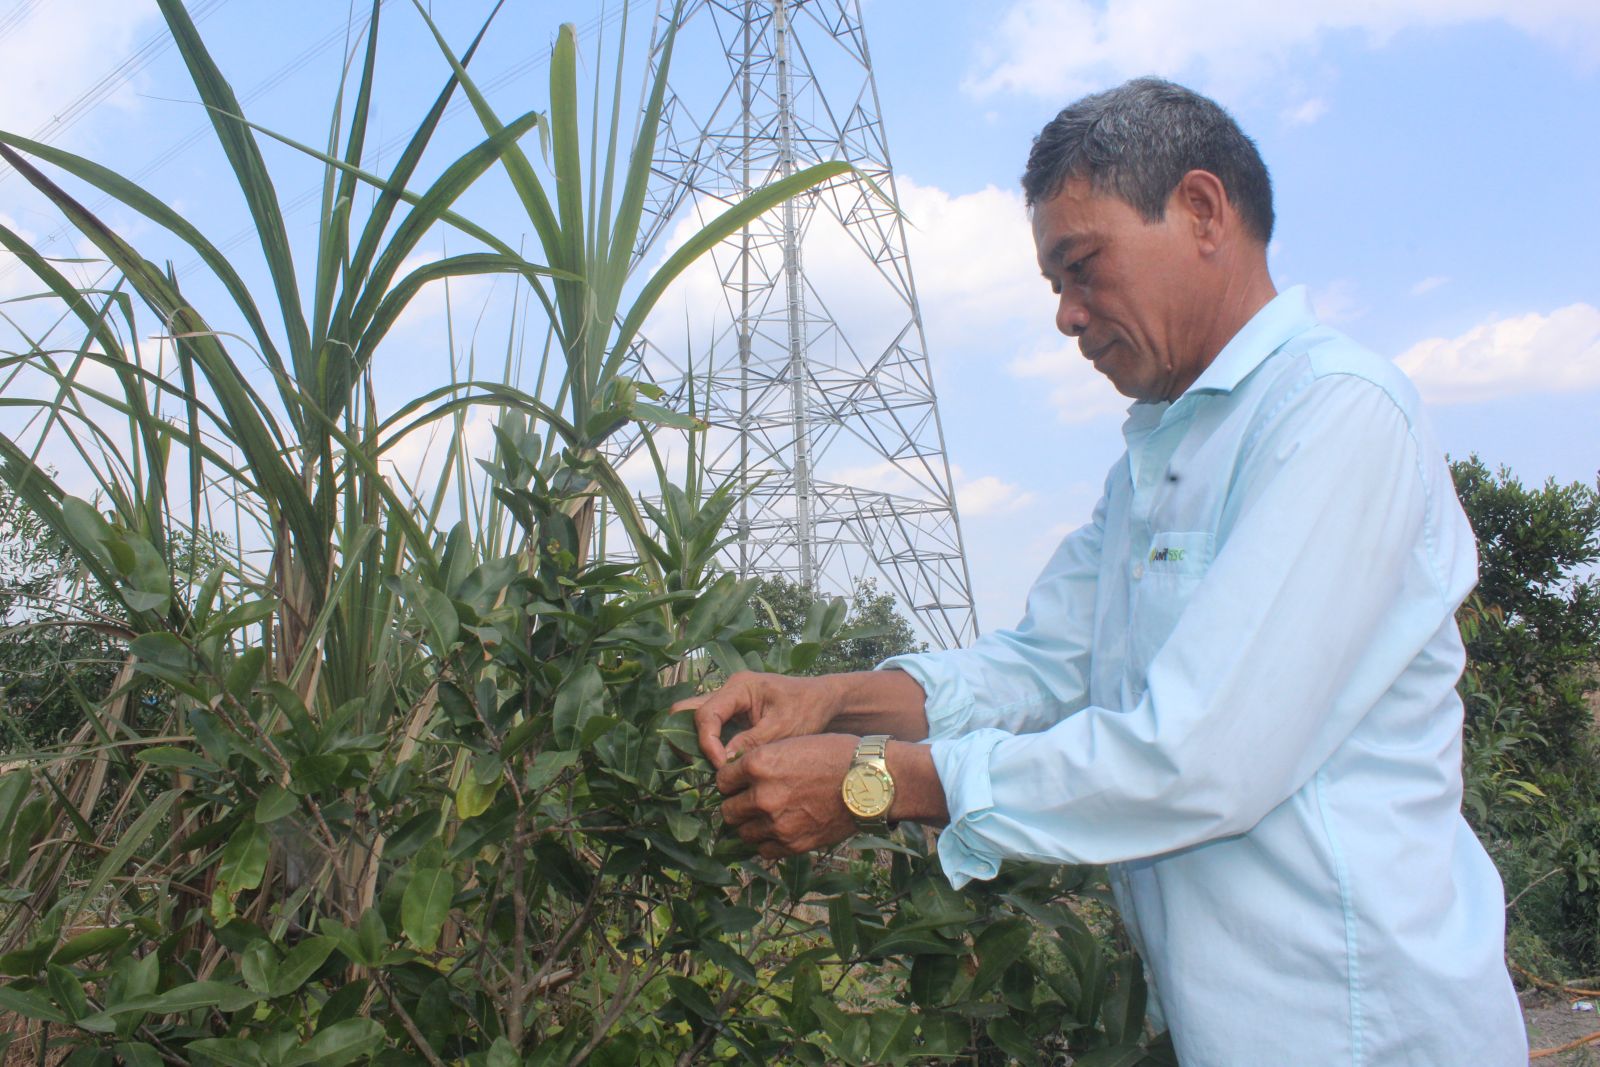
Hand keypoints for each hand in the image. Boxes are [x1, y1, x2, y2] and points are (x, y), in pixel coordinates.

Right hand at [675, 670, 841, 768]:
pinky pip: (710, 731)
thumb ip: (752, 742)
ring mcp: (728, 704)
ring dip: (698, 746)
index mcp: (739, 687)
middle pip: (686, 711)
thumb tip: (725, 763)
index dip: (708, 743)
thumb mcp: (784, 728)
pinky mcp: (733, 717)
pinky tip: (724, 767)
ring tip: (714, 770)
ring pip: (695, 721)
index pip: (706, 714)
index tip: (723, 767)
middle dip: (688, 740)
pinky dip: (710, 748)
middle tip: (703, 768)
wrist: (825, 702)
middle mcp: (728, 692)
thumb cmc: (808, 709)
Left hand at [716, 734, 858, 858]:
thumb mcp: (792, 744)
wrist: (871, 782)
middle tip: (751, 801)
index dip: (731, 781)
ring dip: (751, 825)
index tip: (741, 783)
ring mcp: (776, 823)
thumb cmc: (836, 755)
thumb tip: (740, 775)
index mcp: (759, 763)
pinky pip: (763, 850)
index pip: (722, 780)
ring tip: (767, 816)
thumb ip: (763, 761)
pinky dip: (767, 842)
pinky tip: (780, 829)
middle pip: (727, 810)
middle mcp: (762, 795)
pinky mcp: (792, 844)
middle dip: (737, 805)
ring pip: (742, 832)